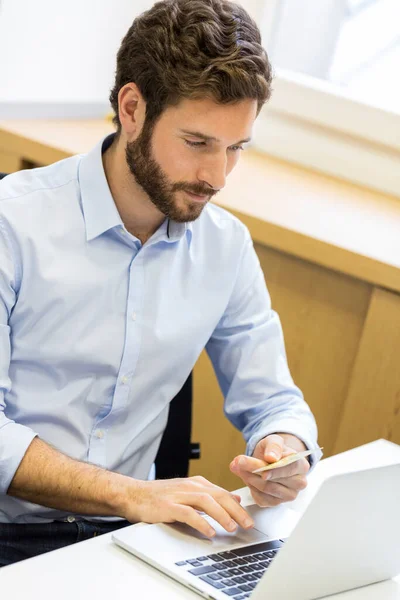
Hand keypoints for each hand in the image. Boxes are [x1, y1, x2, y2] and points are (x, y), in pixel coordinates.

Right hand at [121, 476, 254, 537]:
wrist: (134, 494)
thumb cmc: (160, 496)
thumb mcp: (188, 491)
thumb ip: (211, 495)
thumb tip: (234, 498)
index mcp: (197, 483)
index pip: (222, 493)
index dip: (238, 505)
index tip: (250, 518)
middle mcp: (190, 486)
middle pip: (218, 496)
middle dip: (235, 510)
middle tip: (247, 524)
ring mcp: (179, 495)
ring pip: (206, 502)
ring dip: (221, 514)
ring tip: (232, 527)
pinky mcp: (168, 506)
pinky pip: (187, 513)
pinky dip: (200, 522)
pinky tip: (208, 531)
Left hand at [229, 433, 309, 506]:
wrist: (270, 460)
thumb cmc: (273, 450)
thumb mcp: (273, 441)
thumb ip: (273, 446)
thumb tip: (271, 457)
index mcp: (301, 465)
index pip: (289, 468)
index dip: (275, 470)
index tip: (261, 470)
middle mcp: (299, 483)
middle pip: (275, 480)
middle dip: (254, 470)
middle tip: (239, 461)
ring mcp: (288, 495)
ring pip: (266, 489)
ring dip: (249, 478)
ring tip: (238, 466)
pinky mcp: (276, 503)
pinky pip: (261, 498)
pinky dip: (250, 487)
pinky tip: (245, 476)